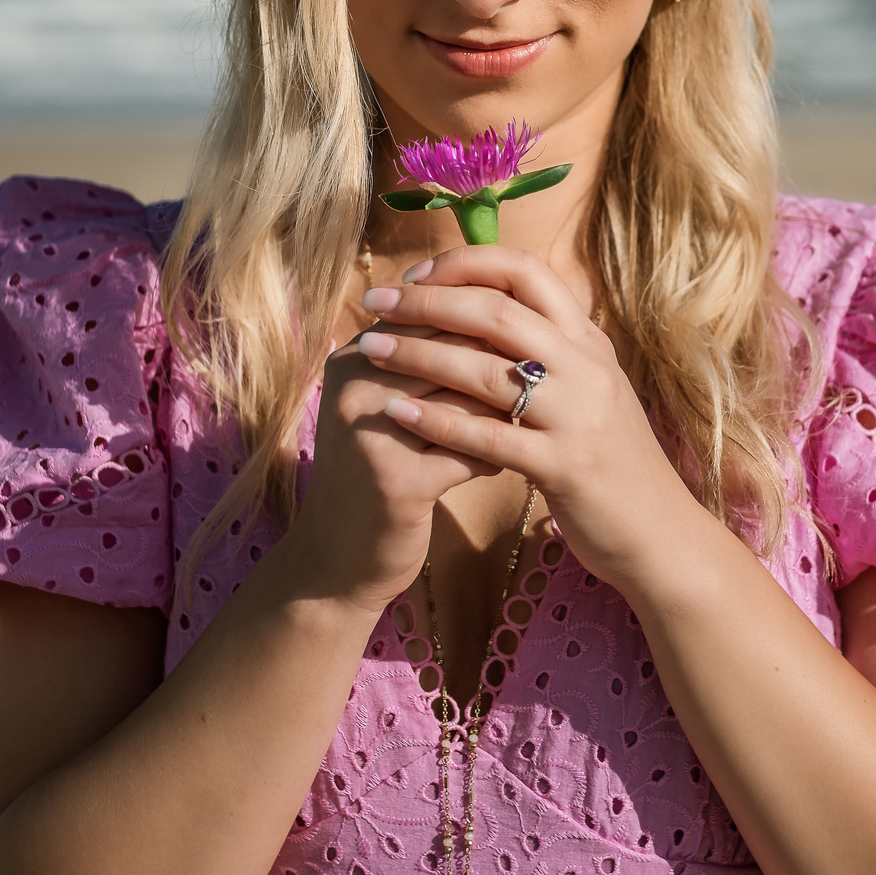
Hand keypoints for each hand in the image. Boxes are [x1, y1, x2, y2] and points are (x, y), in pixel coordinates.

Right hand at [288, 319, 501, 619]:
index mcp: (353, 357)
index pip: (431, 314)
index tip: (523, 337)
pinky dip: (494, 457)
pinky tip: (501, 463)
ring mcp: (374, 432)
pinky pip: (471, 452)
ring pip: (467, 399)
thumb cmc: (370, 474)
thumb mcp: (381, 407)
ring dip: (504, 410)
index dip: (483, 322)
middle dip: (503, 362)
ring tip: (527, 419)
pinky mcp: (398, 481)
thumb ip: (420, 362)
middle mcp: (356, 386)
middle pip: (452, 350)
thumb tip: (496, 319)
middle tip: (542, 377)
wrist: (332, 559)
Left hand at [354, 246, 692, 594]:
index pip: (527, 271)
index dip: (466, 264)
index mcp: (588, 341)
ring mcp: (578, 416)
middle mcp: (587, 367)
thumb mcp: (591, 387)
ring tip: (370, 350)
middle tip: (376, 303)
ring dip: (420, 355)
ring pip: (488, 371)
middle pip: (498, 312)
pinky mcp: (565, 467)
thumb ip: (551, 347)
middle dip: (428, 302)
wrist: (659, 531)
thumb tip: (493, 303)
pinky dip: (439, 421)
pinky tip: (397, 413)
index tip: (416, 274)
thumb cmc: (610, 458)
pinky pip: (490, 436)